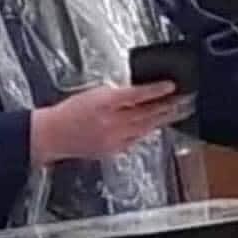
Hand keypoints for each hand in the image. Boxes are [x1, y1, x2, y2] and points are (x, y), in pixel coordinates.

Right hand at [30, 82, 182, 166]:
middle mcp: (112, 122)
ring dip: (163, 119)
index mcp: (105, 103)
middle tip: (185, 100)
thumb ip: (117, 94)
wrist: (53, 135)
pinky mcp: (114, 150)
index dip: (157, 90)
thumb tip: (137, 93)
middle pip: (147, 114)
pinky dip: (147, 131)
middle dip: (168, 106)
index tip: (172, 86)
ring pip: (146, 128)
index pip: (138, 95)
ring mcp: (114, 139)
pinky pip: (136, 139)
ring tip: (177, 111)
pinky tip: (155, 125)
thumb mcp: (93, 92)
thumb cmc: (70, 111)